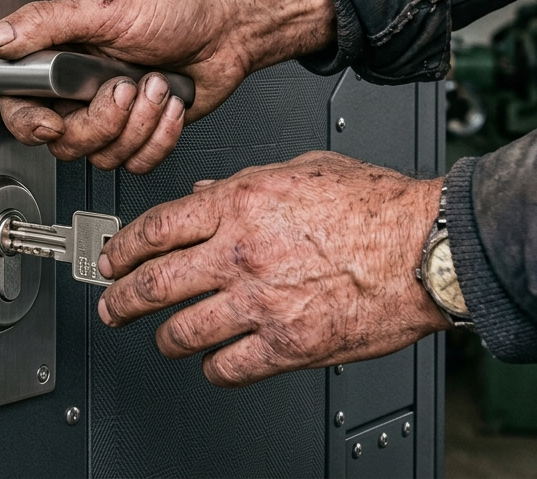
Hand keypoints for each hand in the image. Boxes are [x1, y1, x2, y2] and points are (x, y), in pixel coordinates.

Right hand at [0, 0, 333, 173]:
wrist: (230, 24)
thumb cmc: (175, 3)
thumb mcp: (104, 6)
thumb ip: (45, 23)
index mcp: (60, 52)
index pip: (18, 102)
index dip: (30, 121)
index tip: (52, 122)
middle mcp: (80, 87)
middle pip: (63, 140)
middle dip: (102, 120)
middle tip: (124, 86)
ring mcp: (110, 113)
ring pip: (101, 156)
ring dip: (139, 123)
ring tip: (156, 84)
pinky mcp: (141, 132)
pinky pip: (136, 162)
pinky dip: (161, 136)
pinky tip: (170, 103)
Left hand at [95, 151, 449, 386]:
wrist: (425, 247)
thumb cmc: (377, 205)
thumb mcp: (302, 169)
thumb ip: (244, 182)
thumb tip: (203, 194)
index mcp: (240, 204)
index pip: (156, 228)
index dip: (123, 247)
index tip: (111, 258)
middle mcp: (241, 254)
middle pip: (155, 283)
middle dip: (122, 298)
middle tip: (112, 305)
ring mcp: (261, 303)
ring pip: (183, 331)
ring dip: (164, 337)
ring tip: (162, 338)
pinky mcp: (288, 345)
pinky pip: (229, 367)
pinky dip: (214, 368)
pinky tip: (214, 363)